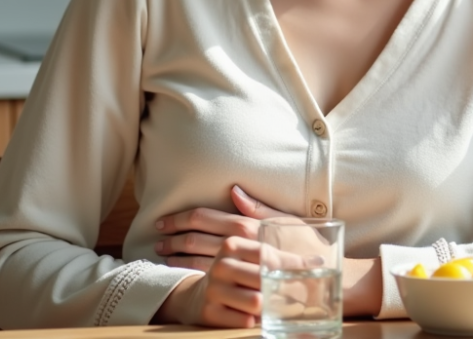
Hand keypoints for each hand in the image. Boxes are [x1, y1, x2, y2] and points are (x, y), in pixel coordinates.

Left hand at [153, 186, 293, 326]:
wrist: (316, 275)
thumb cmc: (303, 244)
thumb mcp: (283, 219)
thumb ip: (256, 206)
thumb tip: (234, 189)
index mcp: (245, 224)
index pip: (202, 217)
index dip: (179, 219)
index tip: (162, 222)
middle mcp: (237, 243)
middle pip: (193, 239)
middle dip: (171, 239)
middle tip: (157, 241)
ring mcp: (235, 265)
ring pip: (194, 260)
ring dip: (175, 258)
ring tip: (163, 256)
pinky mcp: (236, 283)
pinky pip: (206, 278)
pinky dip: (188, 273)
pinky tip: (179, 273)